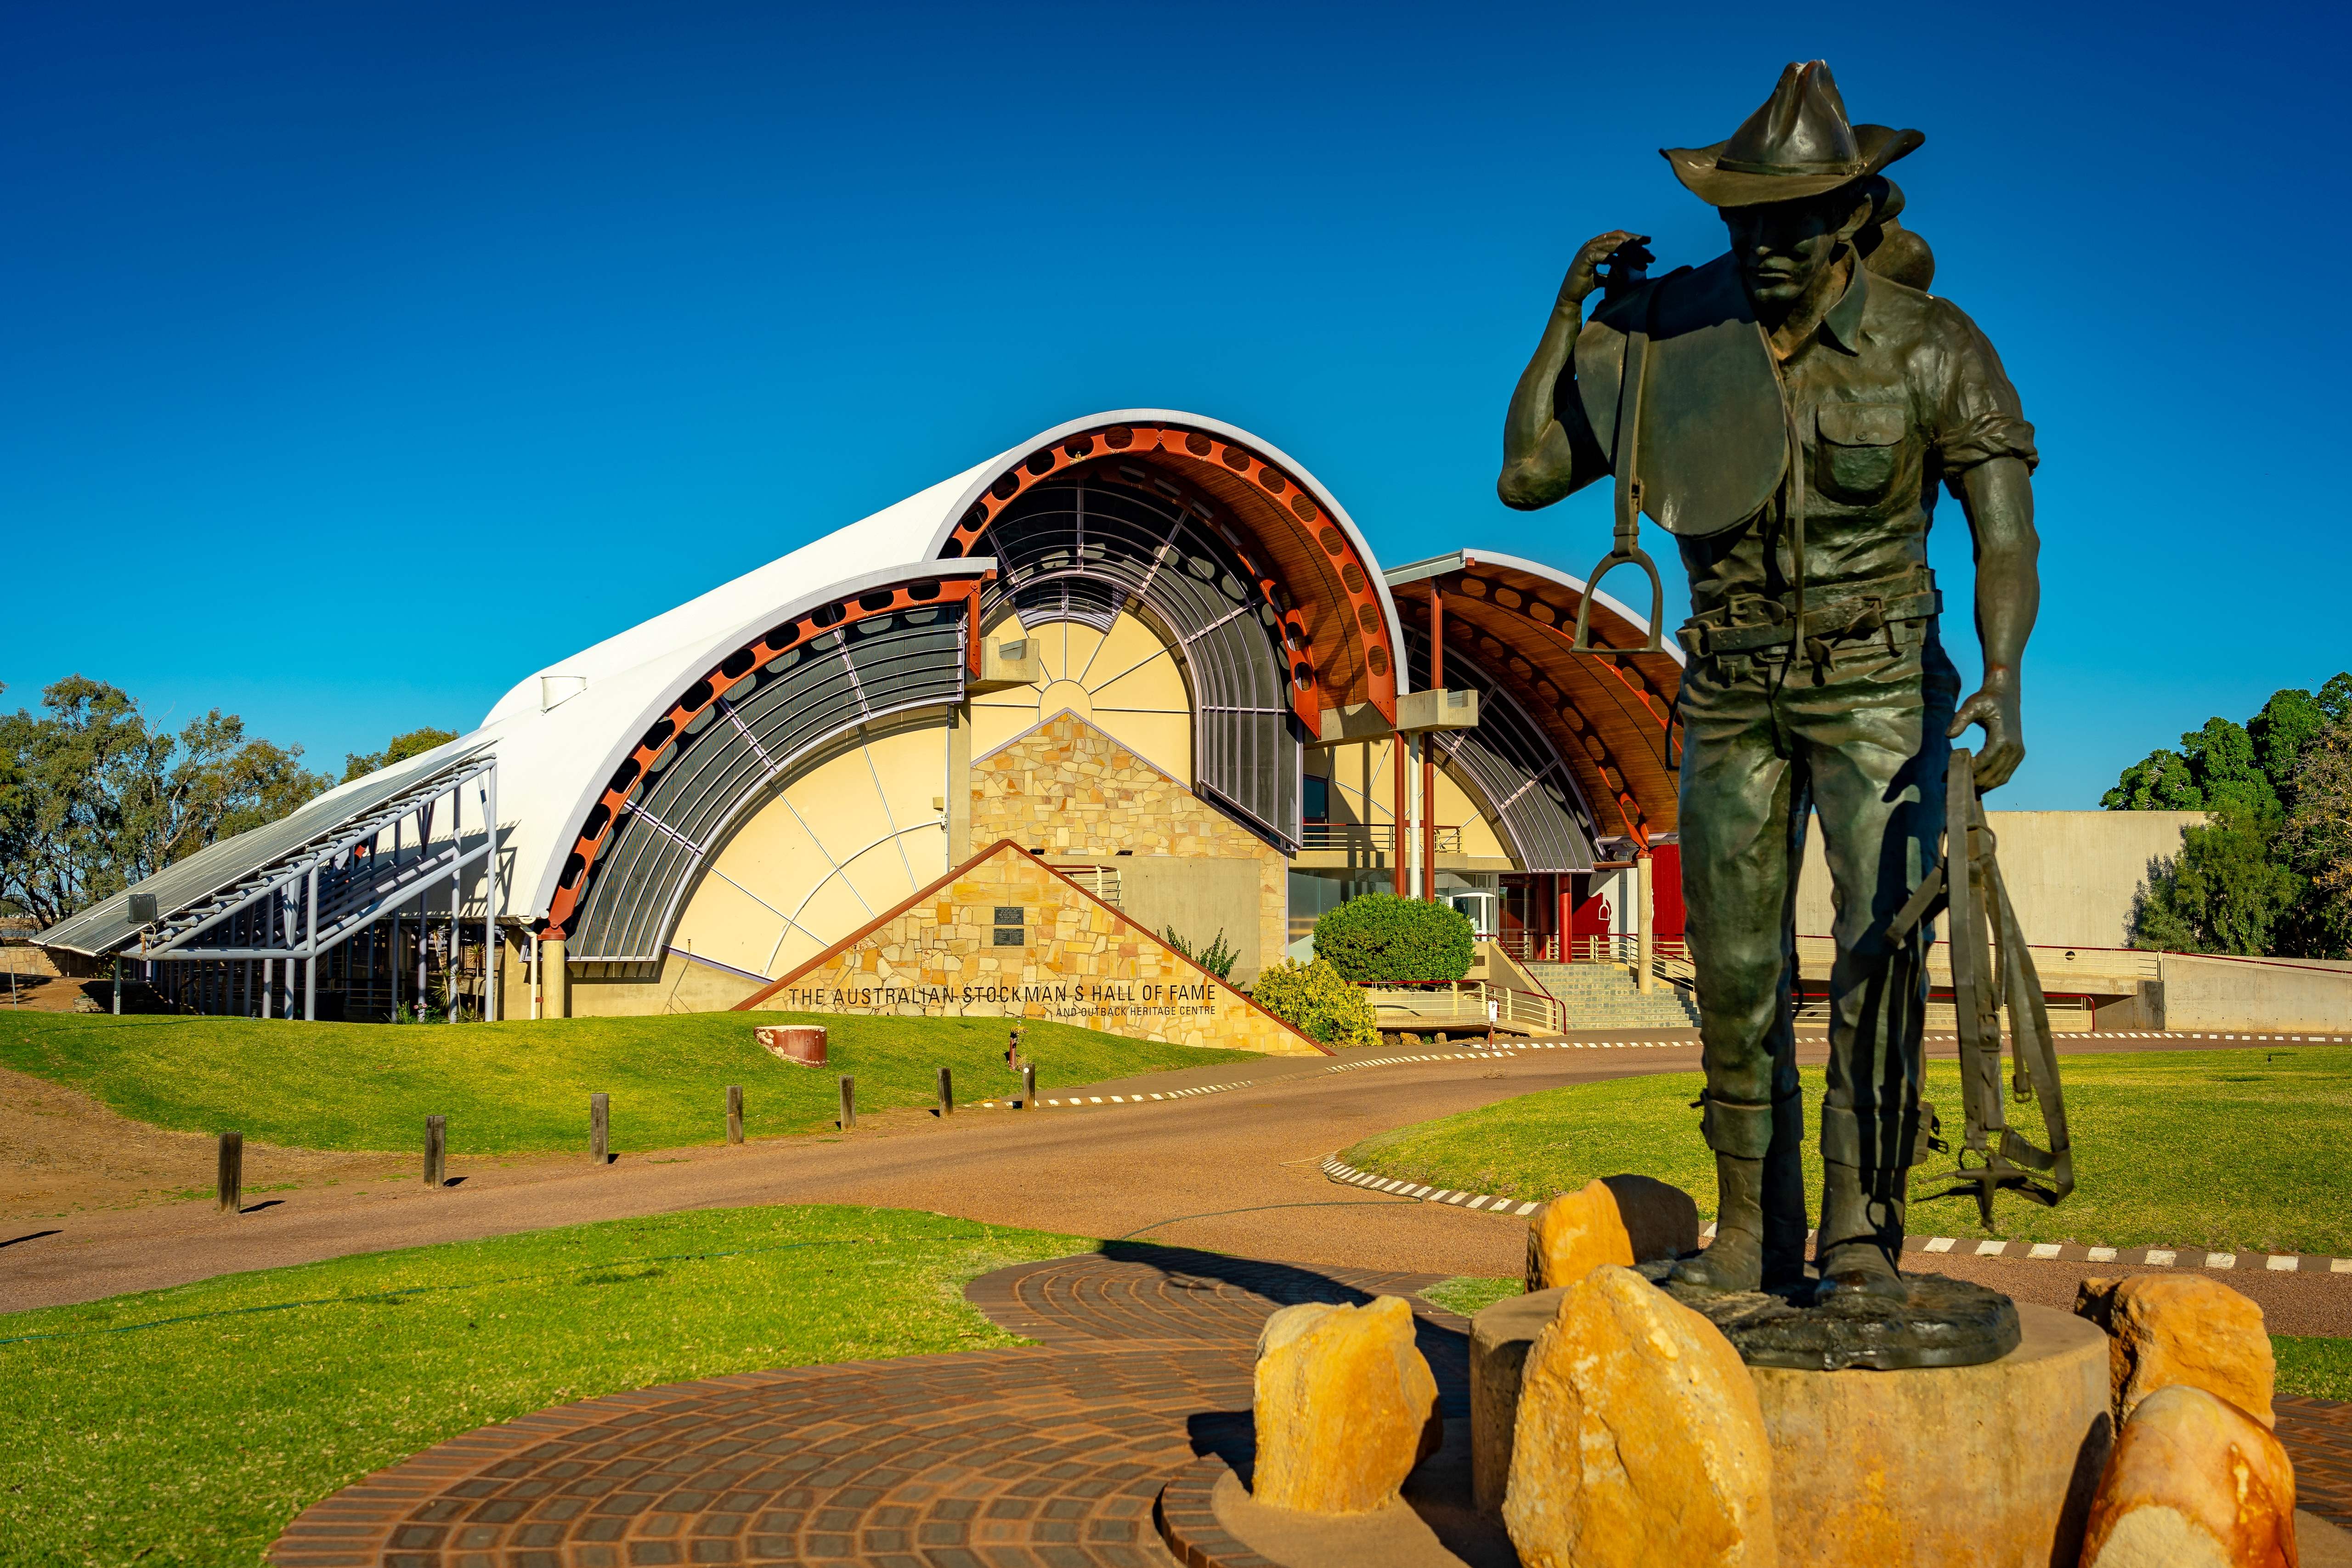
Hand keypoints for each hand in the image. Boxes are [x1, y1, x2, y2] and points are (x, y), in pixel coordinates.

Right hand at [1558, 231, 1652, 308]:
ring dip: (1633, 255)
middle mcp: (1592, 243)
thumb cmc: (1586, 285)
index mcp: (1597, 243)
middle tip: (1651, 257)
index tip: (1649, 242)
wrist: (1570, 297)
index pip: (1619, 235)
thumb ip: (1615, 267)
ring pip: (1616, 245)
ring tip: (1644, 266)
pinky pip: (1608, 257)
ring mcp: (1588, 249)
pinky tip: (1627, 274)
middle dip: (1637, 247)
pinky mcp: (1586, 258)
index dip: (1635, 237)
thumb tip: (1631, 267)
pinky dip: (1619, 265)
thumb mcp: (1606, 274)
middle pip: (1620, 237)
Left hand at [1948, 676, 2023, 790]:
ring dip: (1984, 785)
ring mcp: (2018, 752)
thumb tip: (1949, 735)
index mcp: (2002, 739)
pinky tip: (1977, 781)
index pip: (1983, 763)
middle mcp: (2013, 748)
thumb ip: (1959, 720)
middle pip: (1992, 775)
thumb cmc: (1986, 699)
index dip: (1968, 771)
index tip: (1951, 773)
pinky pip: (2006, 774)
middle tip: (1955, 783)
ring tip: (1964, 786)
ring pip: (2001, 779)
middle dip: (1974, 782)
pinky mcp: (2019, 753)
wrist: (2005, 694)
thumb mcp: (1971, 705)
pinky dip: (1993, 781)